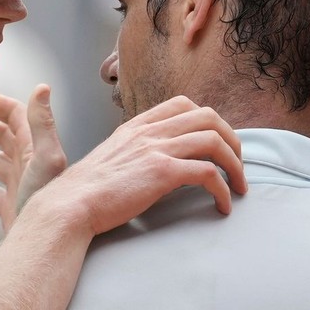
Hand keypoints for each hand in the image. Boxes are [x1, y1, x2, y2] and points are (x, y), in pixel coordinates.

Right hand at [0, 84, 65, 230]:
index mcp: (36, 148)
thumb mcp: (45, 156)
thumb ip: (42, 122)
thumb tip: (42, 87)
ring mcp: (18, 185)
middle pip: (1, 135)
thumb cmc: (46, 200)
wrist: (42, 242)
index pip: (15, 116)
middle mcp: (28, 164)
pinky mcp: (10, 207)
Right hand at [40, 95, 246, 235]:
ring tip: (239, 187)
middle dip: (232, 139)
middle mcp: (149, 132)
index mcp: (136, 126)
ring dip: (235, 165)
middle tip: (237, 164)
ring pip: (214, 140)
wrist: (70, 205)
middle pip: (208, 117)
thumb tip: (157, 166)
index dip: (209, 120)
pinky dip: (223, 190)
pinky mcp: (161, 173)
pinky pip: (208, 173)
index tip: (217, 143)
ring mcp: (156, 149)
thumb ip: (135, 154)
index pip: (183, 104)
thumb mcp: (112, 160)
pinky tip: (223, 206)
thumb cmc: (86, 192)